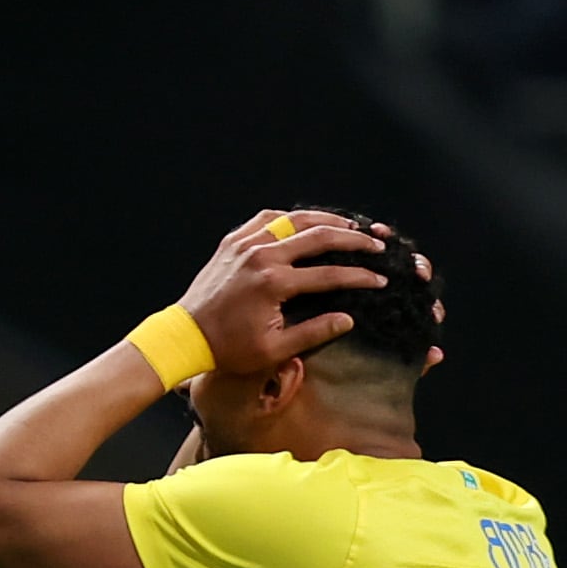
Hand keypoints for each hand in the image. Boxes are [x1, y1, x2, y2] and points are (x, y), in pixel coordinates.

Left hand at [175, 210, 385, 372]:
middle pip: (319, 236)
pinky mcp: (233, 241)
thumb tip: (348, 319)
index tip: (380, 278)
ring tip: (350, 225)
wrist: (187, 335)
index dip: (359, 276)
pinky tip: (306, 222)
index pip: (330, 274)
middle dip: (353, 239)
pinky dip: (290, 218)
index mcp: (274, 283)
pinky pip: (268, 219)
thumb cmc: (228, 348)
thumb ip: (314, 332)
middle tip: (374, 244)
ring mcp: (246, 244)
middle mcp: (262, 256)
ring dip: (326, 219)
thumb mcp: (274, 349)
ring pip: (295, 219)